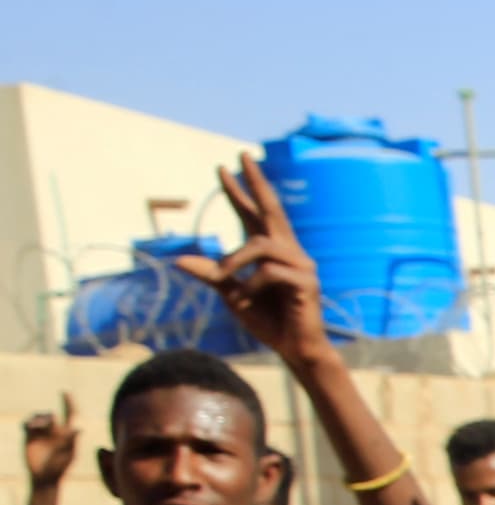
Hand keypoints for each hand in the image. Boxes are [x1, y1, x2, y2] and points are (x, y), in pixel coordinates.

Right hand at [23, 398, 75, 485]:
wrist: (45, 478)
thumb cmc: (61, 468)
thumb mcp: (69, 455)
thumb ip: (73, 441)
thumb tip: (80, 429)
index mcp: (67, 433)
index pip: (70, 414)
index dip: (69, 403)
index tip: (65, 392)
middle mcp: (55, 431)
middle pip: (50, 415)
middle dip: (47, 418)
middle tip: (48, 422)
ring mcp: (41, 433)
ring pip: (38, 418)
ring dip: (37, 420)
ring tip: (34, 426)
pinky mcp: (29, 437)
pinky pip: (27, 424)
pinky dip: (27, 423)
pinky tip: (29, 427)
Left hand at [174, 155, 331, 365]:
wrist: (293, 349)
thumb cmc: (267, 321)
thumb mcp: (230, 295)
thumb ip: (211, 276)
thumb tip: (178, 260)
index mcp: (270, 252)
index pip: (253, 214)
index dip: (238, 191)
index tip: (223, 166)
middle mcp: (288, 251)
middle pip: (271, 208)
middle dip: (256, 181)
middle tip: (242, 155)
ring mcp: (300, 264)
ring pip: (260, 245)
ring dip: (235, 261)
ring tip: (224, 280)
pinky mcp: (306, 281)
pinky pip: (269, 272)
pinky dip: (251, 285)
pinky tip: (249, 299)